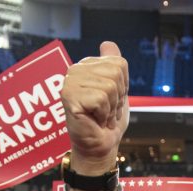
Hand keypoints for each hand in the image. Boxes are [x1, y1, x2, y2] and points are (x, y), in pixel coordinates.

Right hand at [61, 42, 128, 171]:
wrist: (99, 145)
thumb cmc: (107, 120)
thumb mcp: (116, 90)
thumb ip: (112, 65)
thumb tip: (108, 43)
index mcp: (86, 66)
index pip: (119, 64)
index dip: (123, 86)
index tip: (112, 100)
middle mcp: (75, 70)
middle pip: (116, 74)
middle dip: (118, 98)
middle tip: (105, 110)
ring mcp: (70, 83)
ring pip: (110, 87)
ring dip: (110, 108)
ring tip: (100, 115)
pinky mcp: (69, 97)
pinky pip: (101, 99)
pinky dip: (104, 114)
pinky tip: (94, 120)